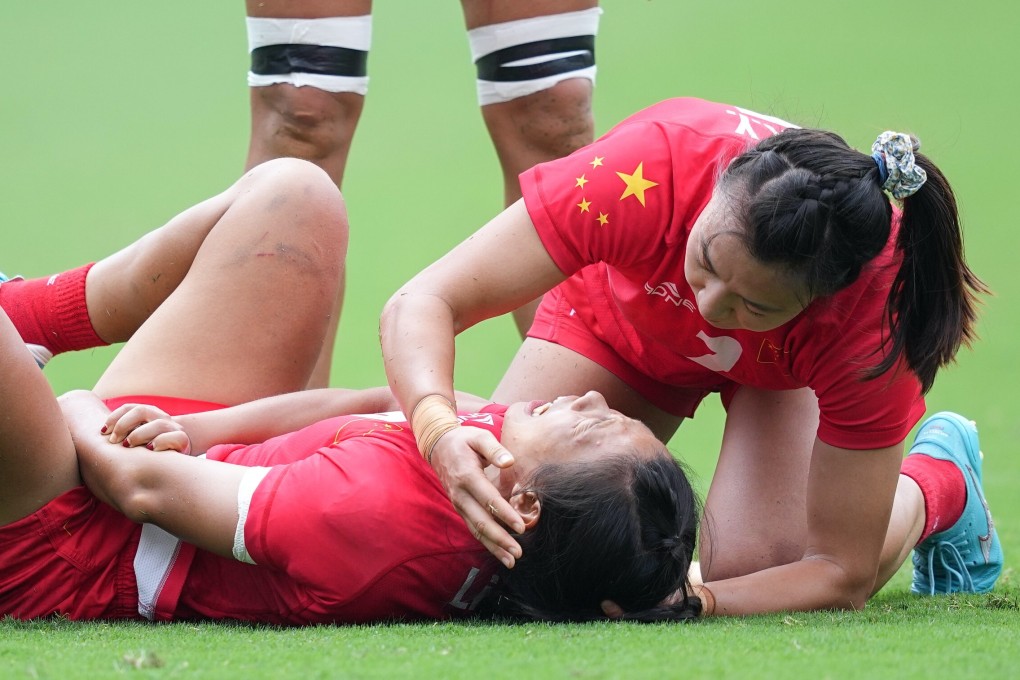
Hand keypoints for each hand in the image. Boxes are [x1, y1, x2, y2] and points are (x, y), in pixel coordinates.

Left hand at [102, 403, 191, 453]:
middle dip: (124, 425)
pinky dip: (160, 442)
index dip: (114, 417)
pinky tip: (150, 450)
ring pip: (158, 424)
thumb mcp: (134, 436)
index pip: (129, 407)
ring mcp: (173, 428)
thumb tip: (93, 436)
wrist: (178, 452)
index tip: (102, 431)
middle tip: (113, 440)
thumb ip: (121, 433)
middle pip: (142, 411)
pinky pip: (174, 437)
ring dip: (139, 434)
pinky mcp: (182, 440)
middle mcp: (161, 417)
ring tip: (128, 446)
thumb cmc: (148, 446)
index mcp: (148, 413)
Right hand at [429, 426, 523, 568]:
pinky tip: (499, 552)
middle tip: (518, 552)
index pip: (488, 499)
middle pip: (481, 521)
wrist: (437, 446)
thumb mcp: (479, 437)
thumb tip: (509, 462)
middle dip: (500, 539)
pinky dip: (486, 541)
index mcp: (467, 476)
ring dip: (493, 546)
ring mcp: (458, 503)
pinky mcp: (460, 508)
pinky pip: (473, 527)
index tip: (521, 526)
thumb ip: (494, 449)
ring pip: (476, 529)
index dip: (505, 514)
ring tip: (511, 561)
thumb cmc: (463, 440)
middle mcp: (460, 494)